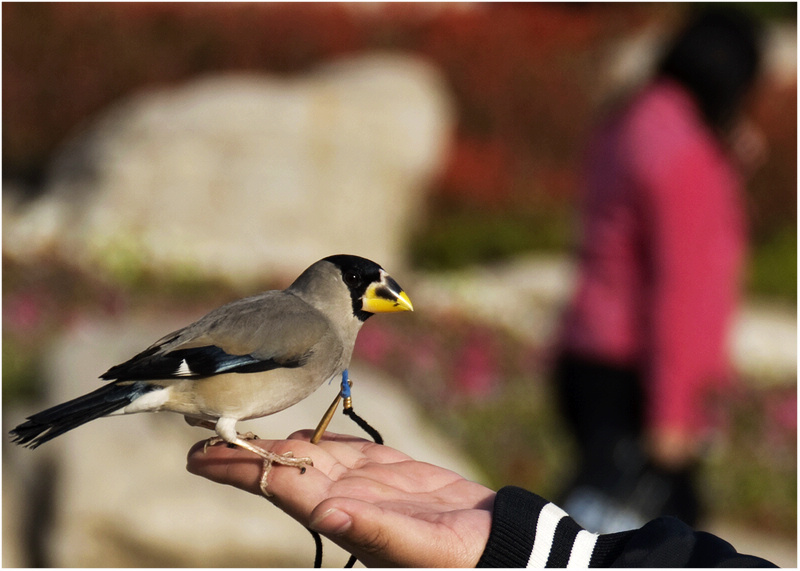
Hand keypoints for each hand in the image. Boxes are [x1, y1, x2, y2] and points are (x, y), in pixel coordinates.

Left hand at [186, 430, 494, 566]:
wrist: (496, 543)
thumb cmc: (462, 557)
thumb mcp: (422, 546)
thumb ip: (375, 532)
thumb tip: (324, 513)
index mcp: (344, 516)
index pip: (279, 486)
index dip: (239, 470)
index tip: (199, 456)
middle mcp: (345, 499)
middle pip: (282, 468)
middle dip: (242, 451)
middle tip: (200, 428)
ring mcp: (365, 484)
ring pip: (308, 456)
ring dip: (272, 442)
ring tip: (238, 426)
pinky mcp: (389, 472)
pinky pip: (344, 452)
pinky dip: (319, 440)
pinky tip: (299, 433)